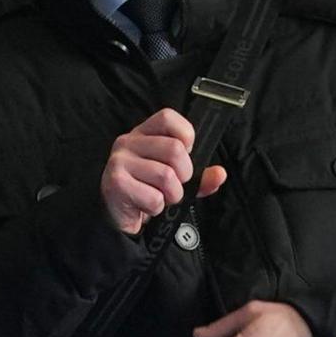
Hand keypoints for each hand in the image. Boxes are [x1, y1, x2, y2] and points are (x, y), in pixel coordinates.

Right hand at [101, 108, 226, 234]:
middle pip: (174, 149)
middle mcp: (128, 142)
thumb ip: (200, 176)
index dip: (185, 135)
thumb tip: (219, 174)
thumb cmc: (146, 192)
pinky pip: (154, 197)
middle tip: (174, 185)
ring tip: (160, 197)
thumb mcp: (176, 179)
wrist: (118, 218)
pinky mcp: (116, 183)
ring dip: (171, 195)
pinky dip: (156, 208)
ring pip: (166, 175)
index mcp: (142, 134)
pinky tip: (145, 205)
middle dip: (183, 175)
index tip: (185, 154)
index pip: (167, 117)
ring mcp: (119, 161)